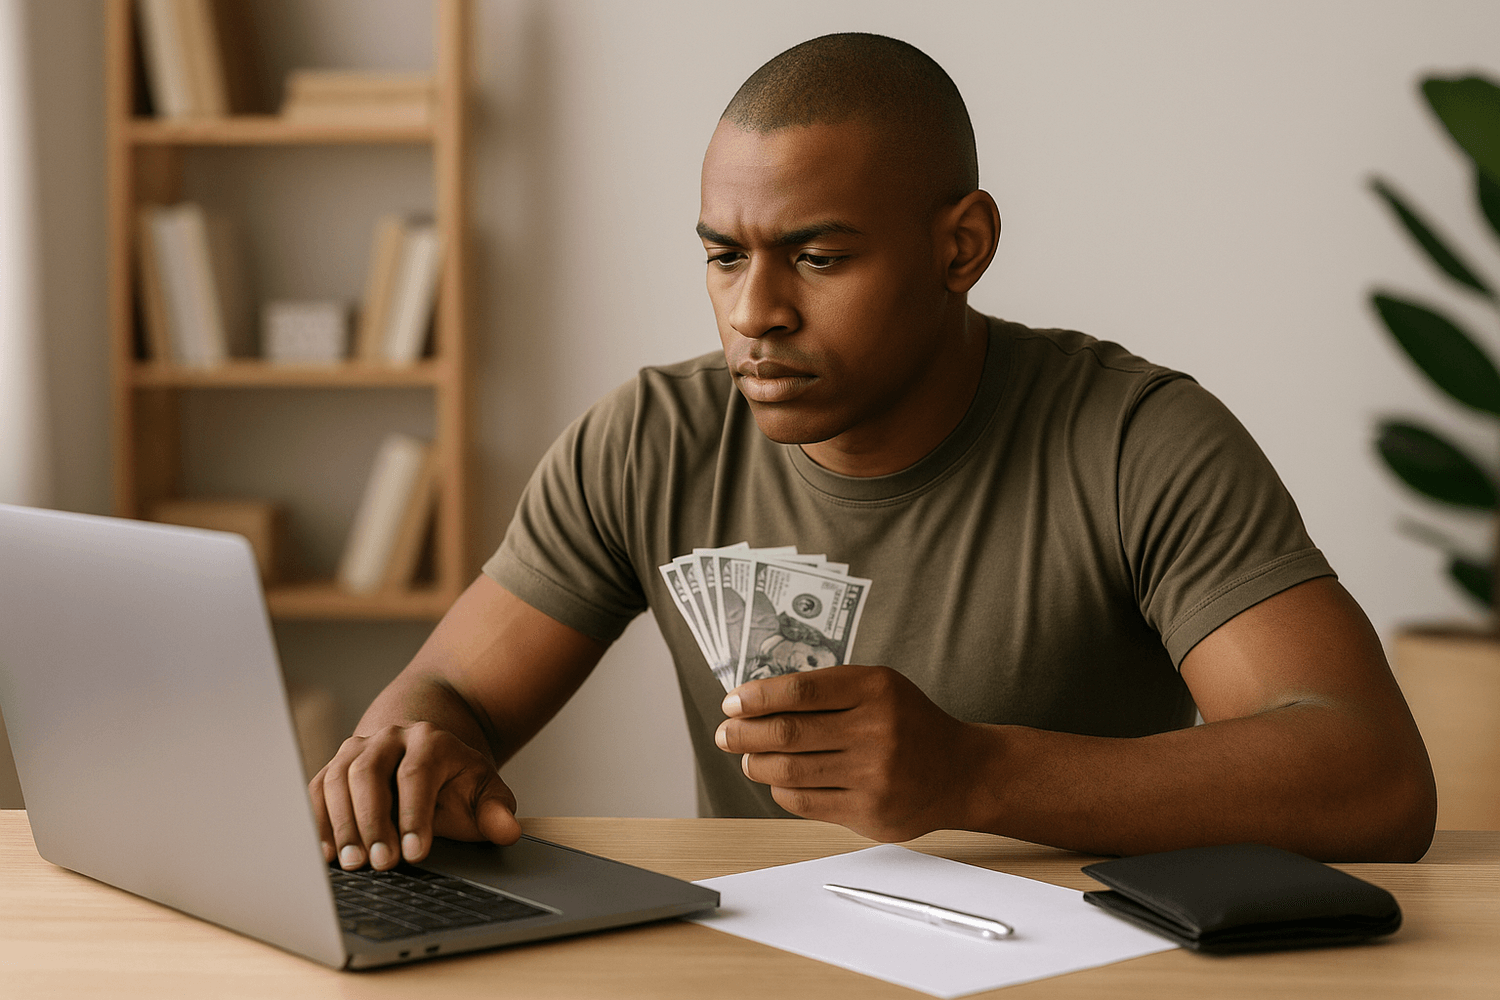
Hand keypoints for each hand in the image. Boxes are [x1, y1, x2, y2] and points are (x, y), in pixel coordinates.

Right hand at [309, 721, 521, 870]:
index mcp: (431, 740)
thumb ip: (496, 810)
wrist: (427, 754)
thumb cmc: (456, 782)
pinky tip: (324, 855)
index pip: (417, 774)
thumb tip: (507, 831)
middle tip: (380, 864)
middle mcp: (390, 738)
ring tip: (353, 864)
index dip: (414, 814)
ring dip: (342, 824)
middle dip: (373, 822)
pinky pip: (316, 789)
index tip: (415, 854)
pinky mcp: (335, 766)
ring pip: (338, 778)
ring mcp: (358, 748)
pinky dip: (317, 821)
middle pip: (370, 773)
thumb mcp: (484, 791)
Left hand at [714, 664, 981, 841]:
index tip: (732, 702)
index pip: (800, 690)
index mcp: (875, 689)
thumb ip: (827, 690)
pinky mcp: (869, 811)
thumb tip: (757, 700)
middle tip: (726, 732)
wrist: (961, 771)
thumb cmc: (909, 723)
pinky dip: (780, 789)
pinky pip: (804, 802)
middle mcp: (876, 730)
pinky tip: (778, 779)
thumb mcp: (879, 688)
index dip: (757, 697)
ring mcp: (873, 774)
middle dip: (744, 732)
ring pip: (789, 770)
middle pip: (788, 732)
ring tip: (748, 756)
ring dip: (756, 763)